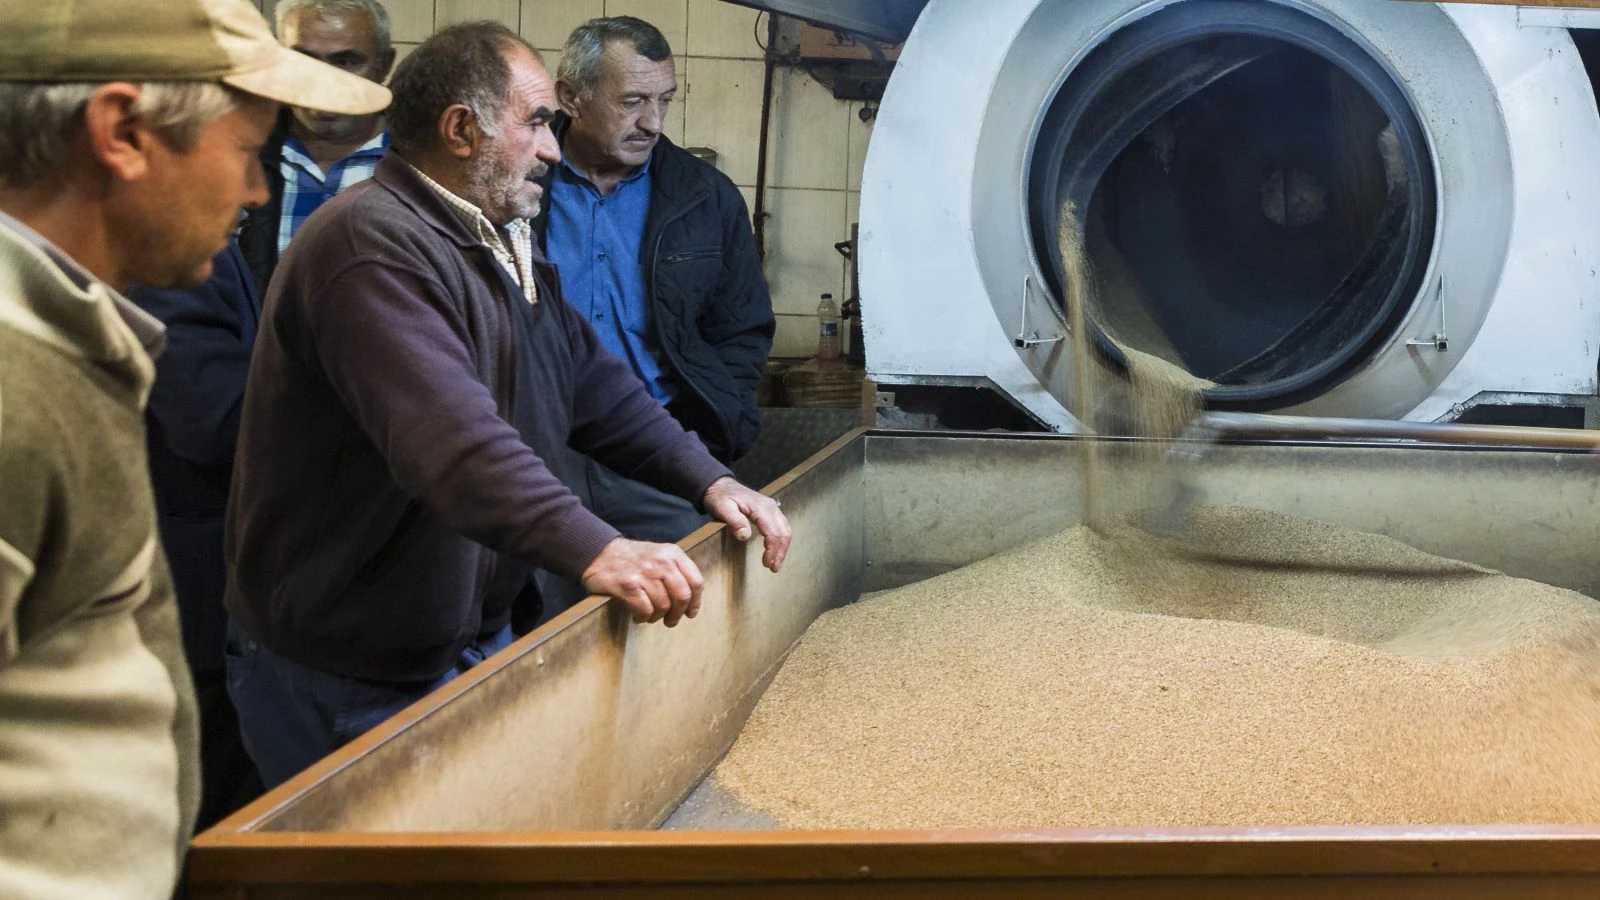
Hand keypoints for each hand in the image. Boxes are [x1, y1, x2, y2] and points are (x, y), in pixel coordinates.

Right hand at [580, 538, 703, 625]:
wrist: (599, 552)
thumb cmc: (632, 558)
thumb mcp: (659, 554)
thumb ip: (676, 571)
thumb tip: (690, 600)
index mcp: (672, 553)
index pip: (696, 581)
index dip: (695, 602)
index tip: (690, 612)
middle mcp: (661, 562)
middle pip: (682, 596)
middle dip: (678, 614)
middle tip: (671, 621)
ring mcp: (644, 573)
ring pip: (663, 605)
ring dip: (657, 616)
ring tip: (650, 616)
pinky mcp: (628, 585)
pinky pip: (644, 610)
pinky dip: (643, 617)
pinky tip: (638, 615)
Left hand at [702, 476, 790, 572]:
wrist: (720, 486)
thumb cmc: (720, 498)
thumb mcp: (722, 508)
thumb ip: (734, 521)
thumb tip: (745, 536)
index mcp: (760, 507)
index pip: (773, 531)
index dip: (772, 550)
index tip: (767, 563)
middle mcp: (770, 506)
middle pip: (783, 532)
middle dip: (780, 552)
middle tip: (773, 568)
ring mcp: (772, 508)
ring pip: (785, 529)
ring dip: (783, 547)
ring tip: (775, 563)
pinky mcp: (770, 510)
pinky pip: (782, 526)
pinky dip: (781, 540)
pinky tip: (776, 550)